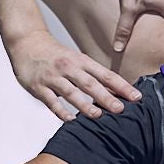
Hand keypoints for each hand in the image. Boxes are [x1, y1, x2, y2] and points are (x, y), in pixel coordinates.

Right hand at [8, 27, 139, 120]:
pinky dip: (60, 111)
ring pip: (71, 93)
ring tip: (98, 115)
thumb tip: (115, 91)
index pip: (106, 75)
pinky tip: (70, 120)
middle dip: (106, 97)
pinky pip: (51, 101)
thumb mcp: (76, 59)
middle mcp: (69, 68)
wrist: (27, 42)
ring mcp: (53, 77)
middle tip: (120, 109)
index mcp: (81, 61)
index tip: (136, 97)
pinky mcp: (38, 87)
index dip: (121, 86)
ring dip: (84, 105)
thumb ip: (93, 76)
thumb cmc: (55, 54)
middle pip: (90, 84)